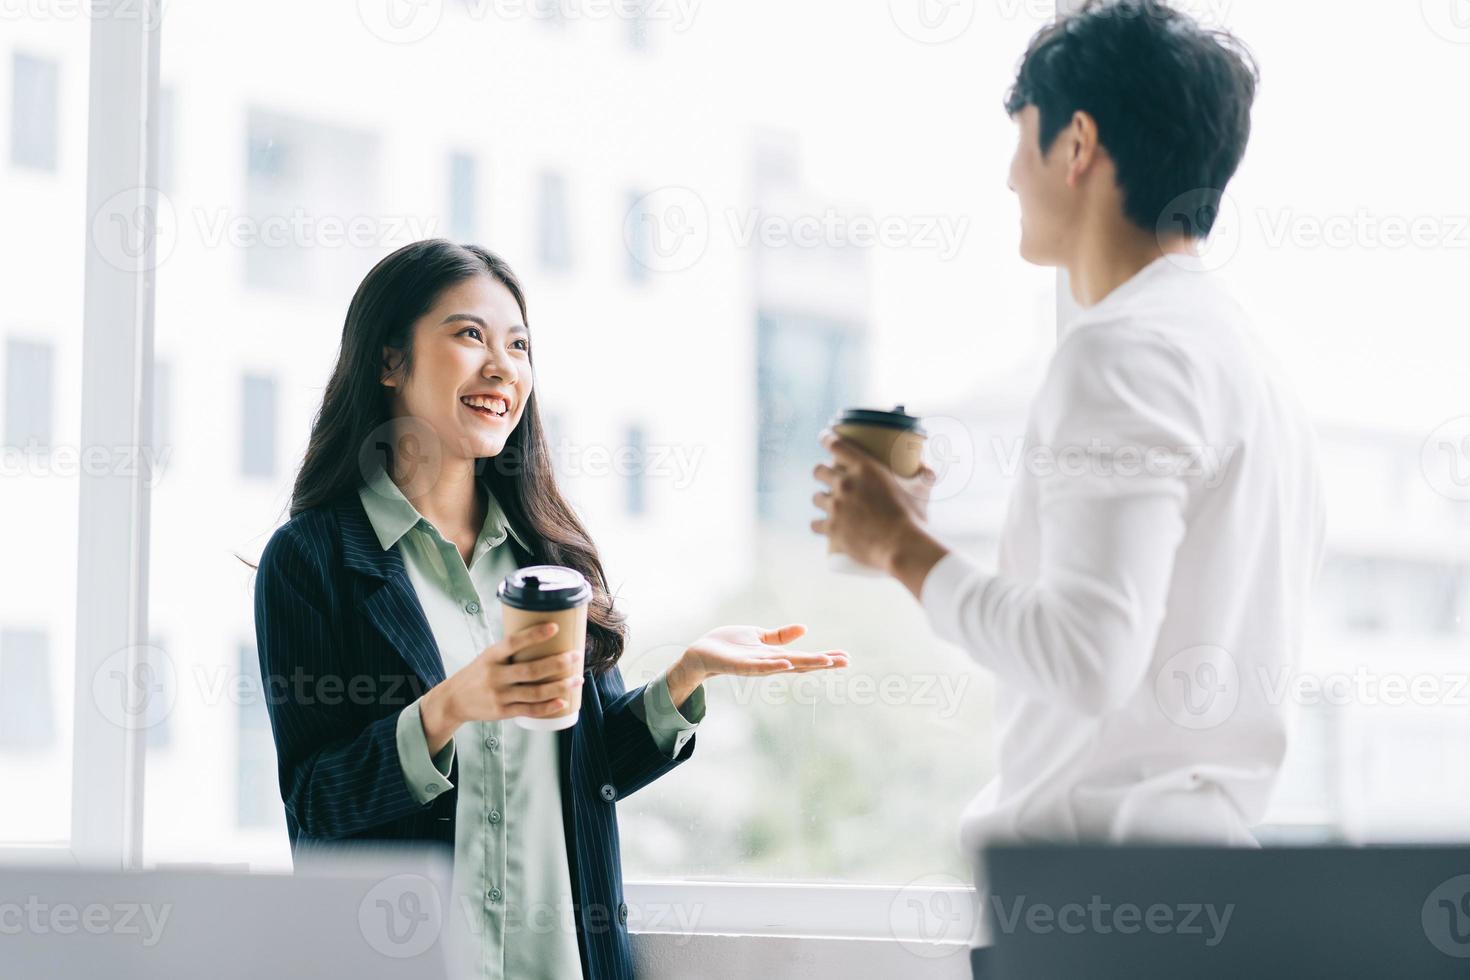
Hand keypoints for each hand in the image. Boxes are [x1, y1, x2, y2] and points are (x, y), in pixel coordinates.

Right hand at [419, 622, 583, 751]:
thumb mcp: (488, 656)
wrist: (453, 700)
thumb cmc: (478, 673)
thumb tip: (543, 637)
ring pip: (535, 692)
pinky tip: (563, 702)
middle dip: (558, 663)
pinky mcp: (502, 712)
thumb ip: (511, 651)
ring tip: (577, 679)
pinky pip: (529, 710)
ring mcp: (499, 695)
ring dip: (560, 686)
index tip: (555, 627)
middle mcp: (495, 676)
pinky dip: (548, 707)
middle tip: (576, 655)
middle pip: (531, 670)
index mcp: (491, 656)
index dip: (534, 635)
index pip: (513, 642)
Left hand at [668, 624, 848, 703]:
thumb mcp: (759, 637)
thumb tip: (805, 628)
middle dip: (823, 662)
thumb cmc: (729, 646)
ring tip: (826, 660)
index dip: (825, 657)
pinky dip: (773, 666)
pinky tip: (787, 663)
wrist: (701, 652)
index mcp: (775, 656)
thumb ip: (780, 636)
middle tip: (846, 661)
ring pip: (785, 665)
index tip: (846, 657)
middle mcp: (769, 663)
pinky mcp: (741, 665)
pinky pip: (760, 667)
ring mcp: (756, 666)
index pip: (805, 658)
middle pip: (801, 663)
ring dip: (805, 663)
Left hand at [811, 429, 934, 572]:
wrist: (902, 546)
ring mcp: (835, 506)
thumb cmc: (913, 518)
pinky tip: (821, 527)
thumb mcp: (919, 492)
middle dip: (822, 473)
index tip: (824, 438)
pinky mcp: (831, 528)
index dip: (827, 438)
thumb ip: (923, 477)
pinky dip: (819, 526)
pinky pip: (815, 524)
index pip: (836, 445)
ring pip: (816, 497)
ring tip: (828, 504)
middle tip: (830, 479)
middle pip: (820, 470)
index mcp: (865, 468)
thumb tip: (929, 469)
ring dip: (821, 499)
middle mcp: (845, 483)